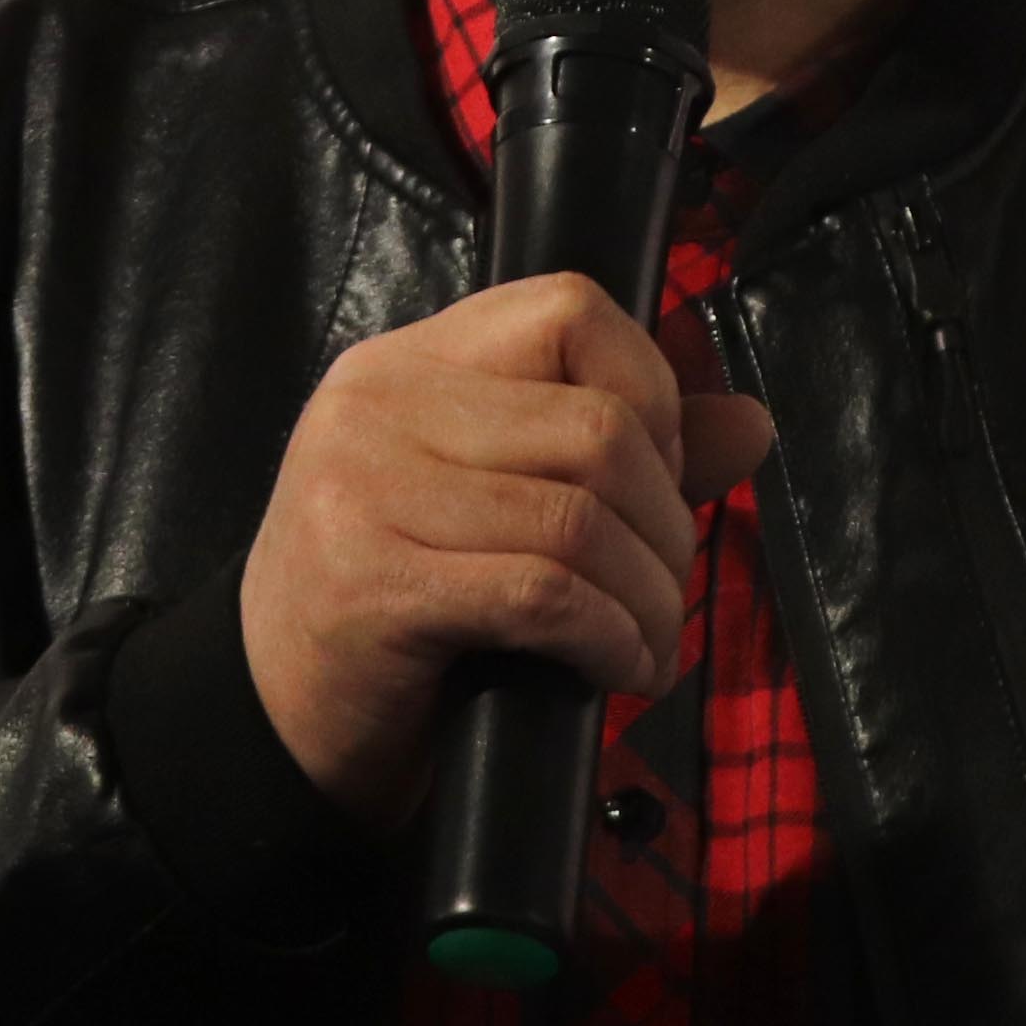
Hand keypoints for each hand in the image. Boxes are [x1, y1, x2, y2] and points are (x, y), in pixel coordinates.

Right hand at [236, 273, 775, 826]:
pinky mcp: (373, 586)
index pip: (569, 309)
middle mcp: (378, 404)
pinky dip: (609, 640)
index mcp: (408, 361)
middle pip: (596, 426)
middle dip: (667, 523)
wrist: (273, 716)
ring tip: (650, 645)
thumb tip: (752, 426)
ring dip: (649, 600)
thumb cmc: (399, 601)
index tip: (656, 478)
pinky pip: (544, 594)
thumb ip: (619, 453)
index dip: (649, 390)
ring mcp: (365, 490)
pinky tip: (615, 672)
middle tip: (664, 589)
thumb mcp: (497, 503)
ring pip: (580, 518)